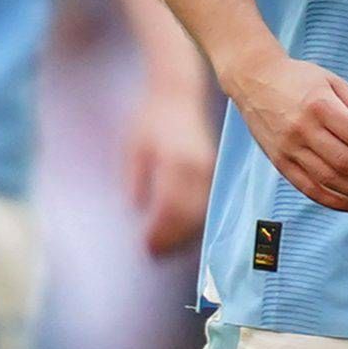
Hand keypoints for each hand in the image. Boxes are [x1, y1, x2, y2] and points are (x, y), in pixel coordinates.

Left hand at [124, 69, 217, 257]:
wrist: (176, 94)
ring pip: (202, 213)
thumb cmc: (149, 120)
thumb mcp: (134, 147)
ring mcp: (209, 170)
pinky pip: (207, 203)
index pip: (171, 208)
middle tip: (153, 254)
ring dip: (184, 235)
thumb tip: (138, 209)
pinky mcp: (213, 171)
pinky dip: (194, 222)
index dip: (160, 232)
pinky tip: (179, 231)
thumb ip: (136, 179)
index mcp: (176, 163)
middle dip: (172, 239)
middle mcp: (198, 169)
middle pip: (190, 216)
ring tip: (164, 247)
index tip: (145, 247)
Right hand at [228, 49, 347, 213]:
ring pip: (329, 180)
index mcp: (320, 105)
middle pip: (346, 162)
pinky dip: (333, 201)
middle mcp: (303, 129)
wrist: (253, 78)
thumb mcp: (333, 81)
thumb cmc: (299, 78)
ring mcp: (289, 148)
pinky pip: (308, 188)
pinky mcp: (279, 162)